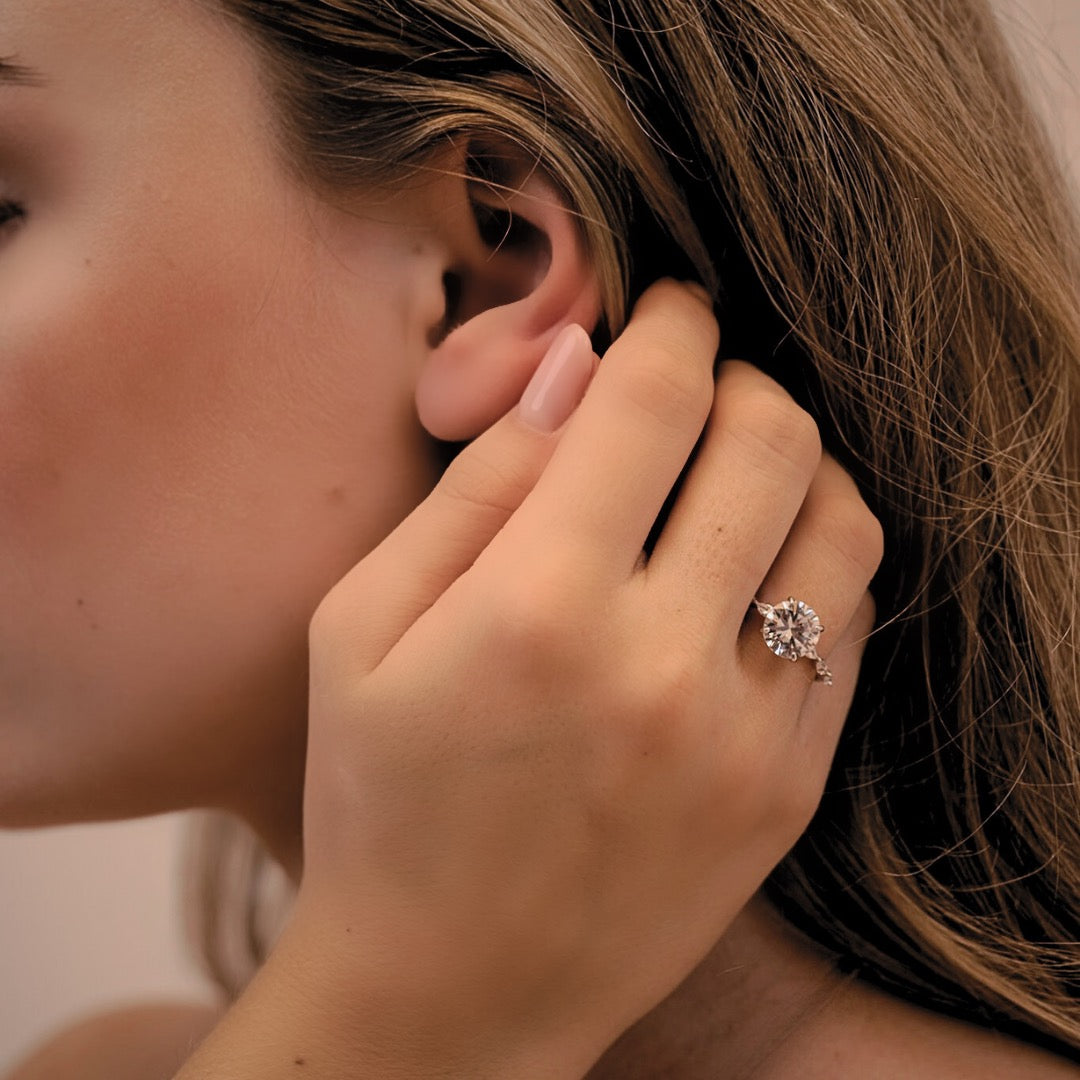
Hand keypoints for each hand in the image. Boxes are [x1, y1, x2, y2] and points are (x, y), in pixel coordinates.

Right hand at [180, 281, 881, 1078]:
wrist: (451, 990)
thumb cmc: (381, 801)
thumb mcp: (364, 628)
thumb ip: (474, 489)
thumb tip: (572, 373)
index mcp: (538, 609)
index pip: (655, 402)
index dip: (672, 326)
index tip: (670, 310)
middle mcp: (660, 664)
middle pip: (772, 441)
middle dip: (740, 379)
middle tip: (701, 386)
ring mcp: (743, 735)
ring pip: (842, 526)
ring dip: (800, 466)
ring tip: (740, 472)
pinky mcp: (785, 790)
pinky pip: (846, 630)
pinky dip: (814, 564)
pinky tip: (753, 570)